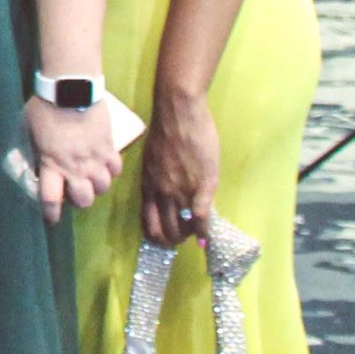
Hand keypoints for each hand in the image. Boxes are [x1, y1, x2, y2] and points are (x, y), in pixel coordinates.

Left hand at [23, 97, 120, 225]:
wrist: (71, 89)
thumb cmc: (43, 107)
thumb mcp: (27, 129)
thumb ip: (32, 148)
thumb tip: (28, 158)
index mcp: (51, 163)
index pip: (51, 198)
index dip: (51, 212)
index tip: (51, 219)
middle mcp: (75, 166)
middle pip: (84, 199)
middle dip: (80, 200)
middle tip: (74, 192)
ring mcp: (95, 158)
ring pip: (104, 187)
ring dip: (97, 186)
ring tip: (89, 178)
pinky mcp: (109, 146)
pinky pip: (116, 169)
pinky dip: (111, 170)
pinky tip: (104, 165)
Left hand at [139, 93, 216, 246]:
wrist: (179, 113)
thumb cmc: (167, 131)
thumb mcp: (154, 159)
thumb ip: (159, 179)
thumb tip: (168, 194)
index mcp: (148, 185)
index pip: (148, 220)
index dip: (156, 235)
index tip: (164, 240)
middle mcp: (161, 192)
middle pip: (164, 228)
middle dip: (173, 239)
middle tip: (182, 240)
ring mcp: (181, 190)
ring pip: (182, 226)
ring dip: (188, 236)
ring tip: (194, 237)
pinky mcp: (202, 185)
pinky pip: (201, 217)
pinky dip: (204, 232)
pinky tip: (207, 239)